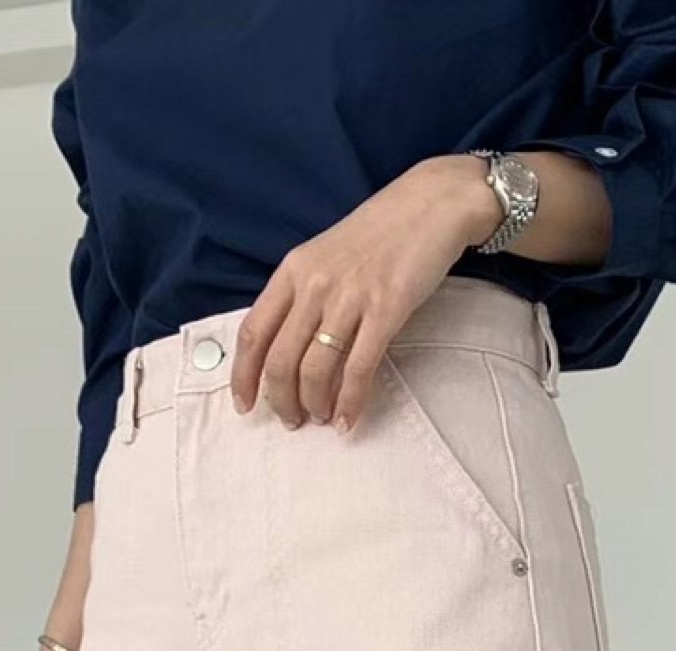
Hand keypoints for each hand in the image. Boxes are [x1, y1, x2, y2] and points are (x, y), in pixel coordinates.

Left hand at [229, 154, 498, 433]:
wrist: (431, 203)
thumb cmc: (380, 234)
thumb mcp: (325, 256)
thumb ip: (303, 295)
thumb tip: (289, 346)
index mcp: (293, 270)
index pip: (253, 332)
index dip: (243, 376)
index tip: (244, 405)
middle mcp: (315, 284)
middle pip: (280, 360)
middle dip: (281, 401)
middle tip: (292, 421)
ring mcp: (349, 297)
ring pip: (315, 369)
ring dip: (315, 405)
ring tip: (322, 419)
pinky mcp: (385, 309)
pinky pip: (358, 368)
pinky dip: (350, 402)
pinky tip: (347, 420)